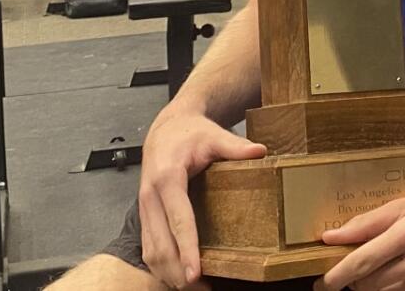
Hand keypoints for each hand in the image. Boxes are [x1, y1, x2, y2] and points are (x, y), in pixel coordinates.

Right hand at [138, 105, 266, 287]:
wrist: (166, 129)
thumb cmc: (189, 133)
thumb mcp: (214, 135)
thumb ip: (235, 146)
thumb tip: (260, 151)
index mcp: (167, 178)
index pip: (179, 220)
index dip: (187, 249)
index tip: (196, 273)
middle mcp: (150, 196)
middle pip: (160, 244)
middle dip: (178, 272)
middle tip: (201, 289)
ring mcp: (144, 208)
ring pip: (150, 251)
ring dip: (168, 274)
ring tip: (193, 289)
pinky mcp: (145, 215)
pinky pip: (149, 247)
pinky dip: (161, 267)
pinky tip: (178, 277)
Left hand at [315, 186, 404, 290]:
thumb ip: (368, 222)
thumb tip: (332, 236)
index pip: (363, 260)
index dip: (337, 275)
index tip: (322, 282)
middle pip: (370, 283)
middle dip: (354, 280)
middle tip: (350, 272)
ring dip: (374, 287)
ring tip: (379, 271)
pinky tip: (399, 279)